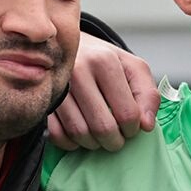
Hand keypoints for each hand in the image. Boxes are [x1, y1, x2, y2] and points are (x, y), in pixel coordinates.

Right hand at [47, 34, 159, 150]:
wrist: (68, 46)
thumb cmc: (104, 61)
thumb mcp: (133, 68)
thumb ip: (148, 94)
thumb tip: (147, 125)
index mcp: (104, 61)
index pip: (127, 113)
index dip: (133, 129)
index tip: (131, 127)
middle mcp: (77, 70)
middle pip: (103, 127)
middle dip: (115, 141)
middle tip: (117, 137)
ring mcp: (56, 85)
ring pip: (80, 133)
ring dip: (94, 144)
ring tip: (100, 136)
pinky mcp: (42, 98)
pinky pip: (57, 134)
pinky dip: (71, 143)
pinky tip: (79, 135)